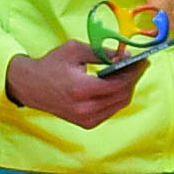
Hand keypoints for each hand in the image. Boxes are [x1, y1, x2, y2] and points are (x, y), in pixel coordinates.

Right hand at [2, 37, 146, 126]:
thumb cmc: (51, 65)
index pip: (119, 83)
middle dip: (134, 79)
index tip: (143, 60)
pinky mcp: (86, 124)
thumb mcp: (75, 50)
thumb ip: (102, 52)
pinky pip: (110, 111)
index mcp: (82, 89)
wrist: (30, 86)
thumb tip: (125, 55)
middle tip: (139, 64)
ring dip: (128, 88)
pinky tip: (118, 84)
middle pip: (122, 95)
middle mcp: (85, 108)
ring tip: (130, 72)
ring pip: (119, 105)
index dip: (134, 71)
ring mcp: (85, 119)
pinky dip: (118, 98)